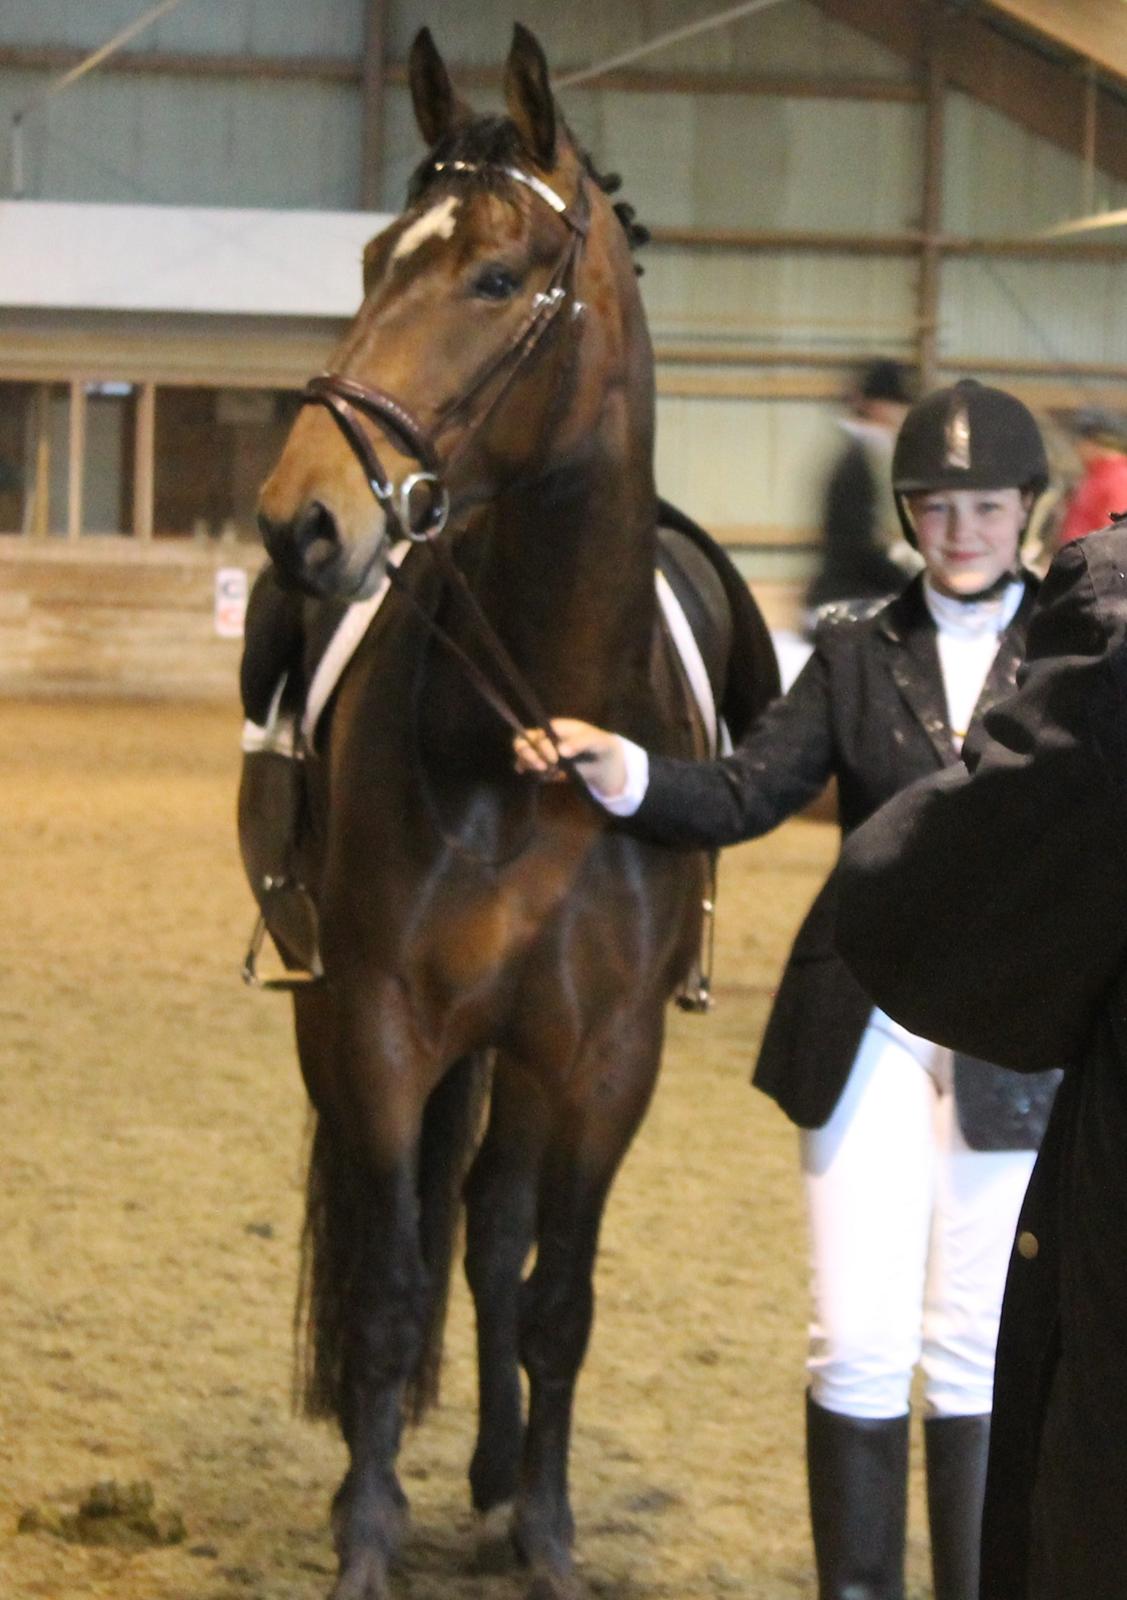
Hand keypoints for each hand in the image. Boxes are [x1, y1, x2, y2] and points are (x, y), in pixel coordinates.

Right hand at [513, 718, 628, 798]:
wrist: (603, 761)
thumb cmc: (598, 744)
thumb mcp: (595, 740)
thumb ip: (579, 742)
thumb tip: (561, 751)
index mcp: (554, 727)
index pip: (536, 734)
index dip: (541, 746)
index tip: (555, 759)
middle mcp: (544, 738)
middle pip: (521, 742)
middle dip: (527, 755)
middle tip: (543, 767)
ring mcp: (541, 752)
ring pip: (522, 757)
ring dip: (532, 766)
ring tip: (550, 772)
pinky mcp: (543, 766)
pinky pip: (530, 770)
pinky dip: (536, 775)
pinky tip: (550, 776)